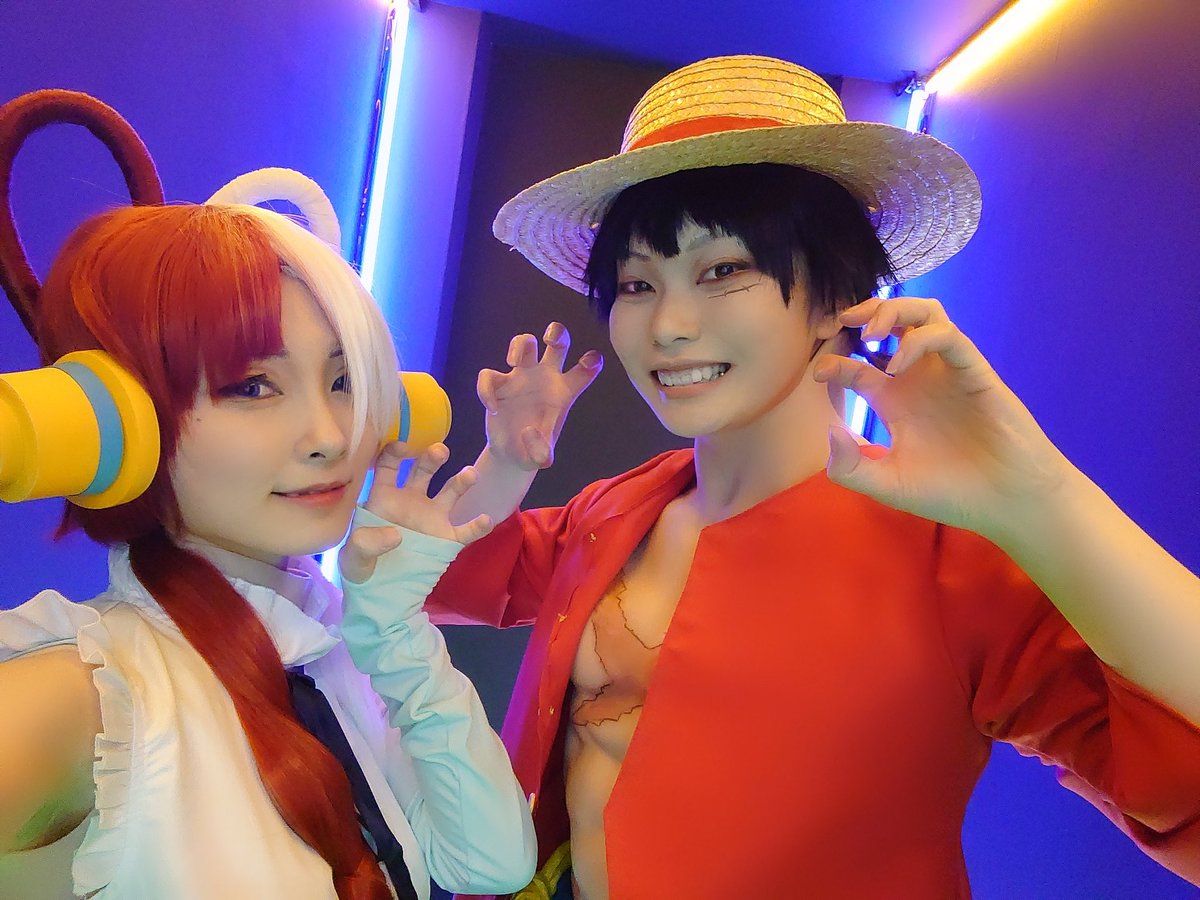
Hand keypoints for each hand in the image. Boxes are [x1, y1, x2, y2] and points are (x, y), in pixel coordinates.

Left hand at [339, 442, 492, 582]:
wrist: (381, 593)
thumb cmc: (361, 567)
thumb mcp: (353, 556)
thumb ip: (367, 542)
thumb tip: (396, 534)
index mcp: (384, 497)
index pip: (389, 466)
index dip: (394, 453)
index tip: (403, 447)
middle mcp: (411, 501)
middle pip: (423, 471)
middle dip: (432, 458)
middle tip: (440, 451)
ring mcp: (431, 519)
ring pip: (449, 493)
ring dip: (461, 482)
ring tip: (470, 474)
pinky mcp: (446, 539)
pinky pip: (465, 531)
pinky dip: (477, 526)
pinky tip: (486, 520)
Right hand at [477, 322, 601, 470]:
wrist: (510, 453)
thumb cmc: (533, 449)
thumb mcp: (539, 458)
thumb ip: (541, 453)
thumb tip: (530, 433)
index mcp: (564, 392)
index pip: (585, 370)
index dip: (590, 362)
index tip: (590, 361)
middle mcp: (546, 378)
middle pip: (558, 344)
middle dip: (557, 334)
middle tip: (550, 339)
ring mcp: (521, 377)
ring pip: (525, 343)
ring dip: (519, 345)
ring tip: (513, 362)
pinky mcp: (498, 384)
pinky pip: (489, 375)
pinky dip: (486, 388)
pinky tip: (493, 407)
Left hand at [812, 296, 1072, 537]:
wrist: (1006, 504)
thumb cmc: (951, 493)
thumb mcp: (888, 486)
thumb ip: (850, 469)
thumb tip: (829, 431)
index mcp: (894, 401)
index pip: (856, 365)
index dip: (833, 360)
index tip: (817, 372)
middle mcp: (918, 379)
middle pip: (891, 324)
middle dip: (862, 313)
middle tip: (837, 322)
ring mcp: (947, 372)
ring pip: (923, 315)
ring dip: (892, 311)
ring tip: (868, 331)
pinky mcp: (975, 372)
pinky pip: (948, 337)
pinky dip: (919, 340)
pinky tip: (897, 365)